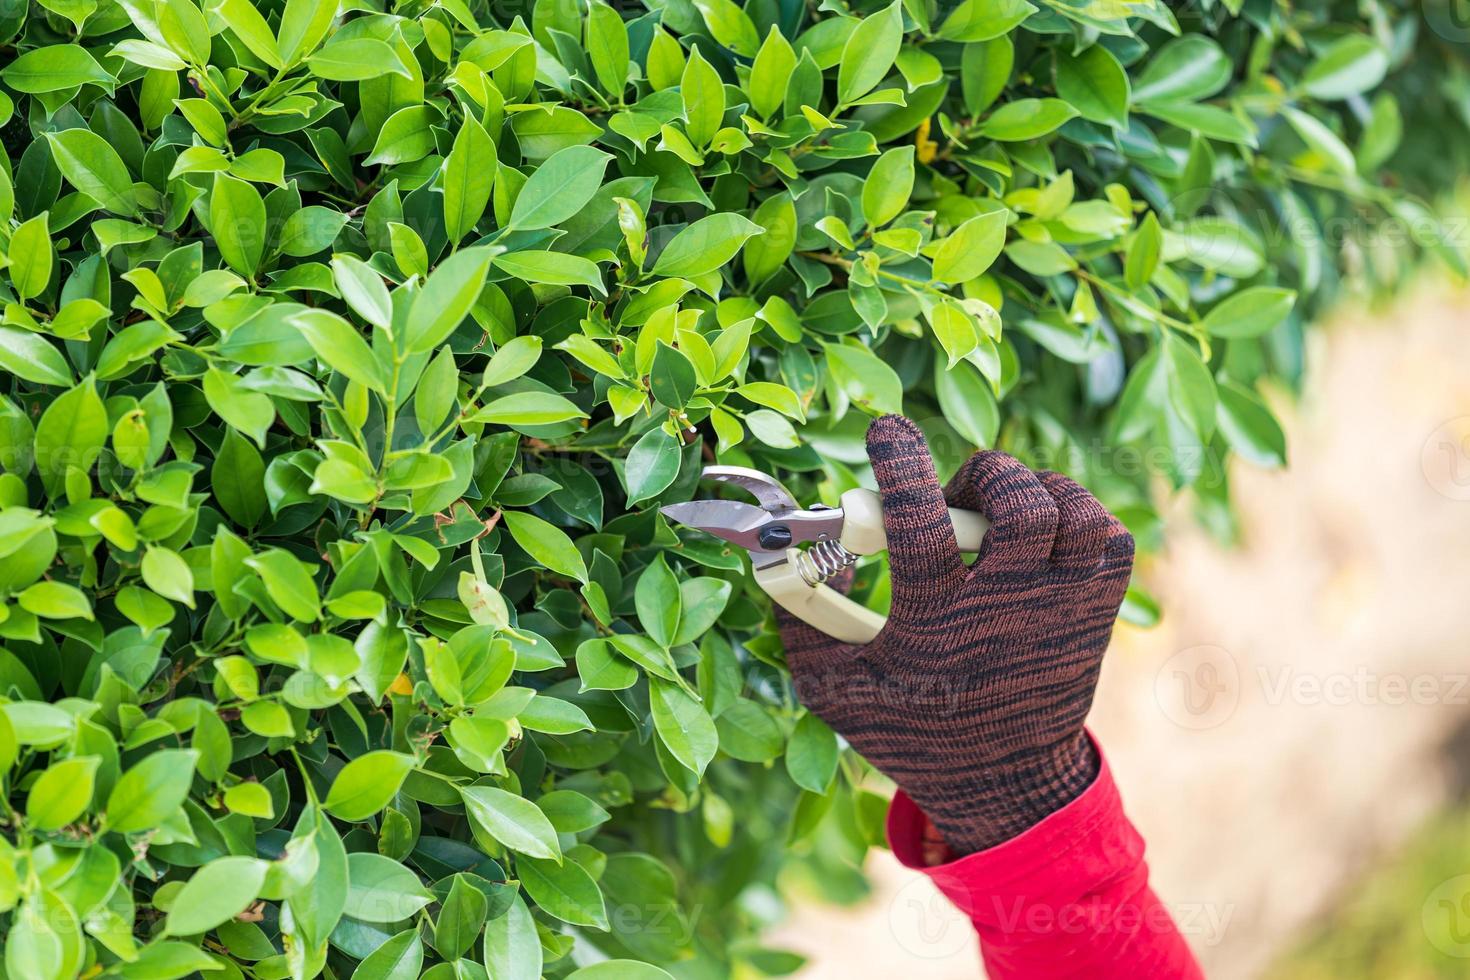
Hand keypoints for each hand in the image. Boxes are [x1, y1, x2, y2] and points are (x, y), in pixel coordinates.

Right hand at [777, 415, 1133, 853]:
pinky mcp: (1098, 613)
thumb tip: (784, 549)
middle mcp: (1008, 610)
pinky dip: (1080, 517)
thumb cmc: (909, 729)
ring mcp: (1063, 609)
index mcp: (937, 625)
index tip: (885, 429)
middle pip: (1020, 505)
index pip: (921, 524)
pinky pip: (1110, 535)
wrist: (1005, 786)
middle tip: (955, 500)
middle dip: (983, 477)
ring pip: (1073, 511)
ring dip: (1033, 491)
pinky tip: (1043, 535)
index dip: (901, 463)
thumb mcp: (833, 686)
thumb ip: (801, 616)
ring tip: (1000, 513)